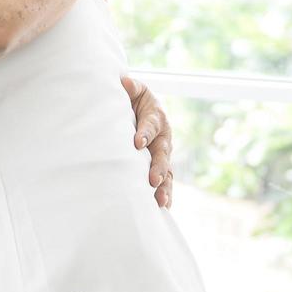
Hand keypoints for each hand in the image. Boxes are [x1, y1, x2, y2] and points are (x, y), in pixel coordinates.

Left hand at [121, 75, 172, 208]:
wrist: (138, 109)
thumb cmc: (133, 99)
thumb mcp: (134, 90)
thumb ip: (131, 87)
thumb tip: (124, 83)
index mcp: (156, 116)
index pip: (151, 125)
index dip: (145, 133)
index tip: (136, 142)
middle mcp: (164, 138)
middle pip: (162, 153)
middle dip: (158, 167)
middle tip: (152, 179)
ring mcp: (163, 154)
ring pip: (167, 171)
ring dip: (164, 186)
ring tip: (160, 200)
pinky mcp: (160, 167)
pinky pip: (165, 182)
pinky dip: (166, 195)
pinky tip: (162, 208)